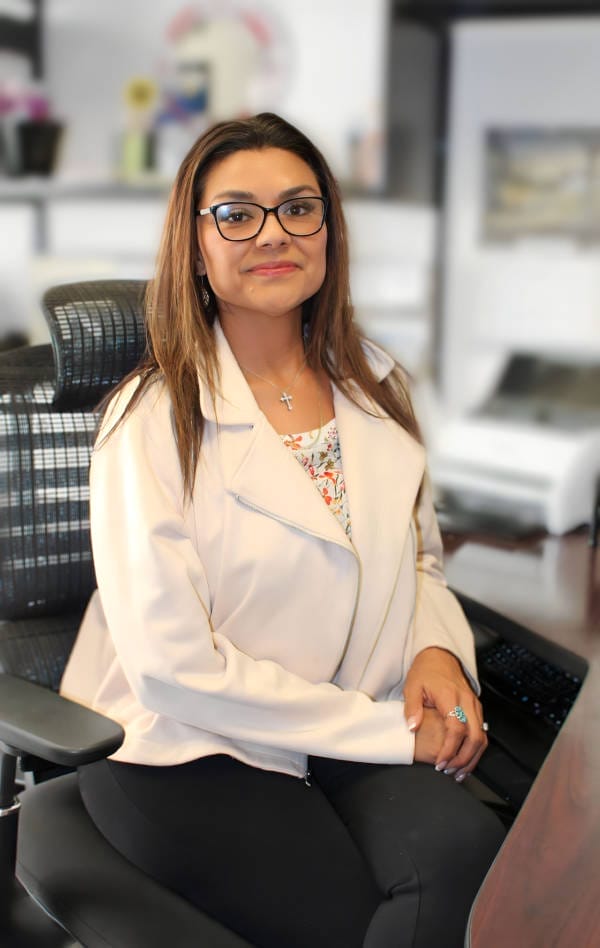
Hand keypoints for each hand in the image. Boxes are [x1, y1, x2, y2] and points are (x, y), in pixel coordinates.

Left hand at [404, 647, 487, 779]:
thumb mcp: (412, 686)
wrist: (440, 657)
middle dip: (463, 759)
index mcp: (451, 696)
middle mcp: (467, 701)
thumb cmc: (425, 672)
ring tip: (458, 772)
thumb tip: (413, 728)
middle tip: (449, 772)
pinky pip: (481, 733)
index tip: (440, 762)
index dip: (450, 749)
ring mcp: (474, 705)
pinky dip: (475, 750)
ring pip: (482, 737)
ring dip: (472, 758)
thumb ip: (412, 708)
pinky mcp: (476, 709)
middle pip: (474, 737)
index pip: (456, 728)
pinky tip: (464, 760)